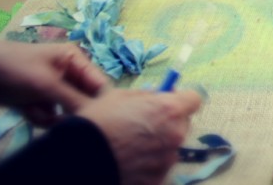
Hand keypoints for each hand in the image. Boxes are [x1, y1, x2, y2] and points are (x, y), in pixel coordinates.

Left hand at [0, 41, 108, 125]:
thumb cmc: (14, 68)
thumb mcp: (46, 83)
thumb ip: (74, 99)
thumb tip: (98, 116)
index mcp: (75, 60)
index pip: (98, 82)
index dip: (100, 100)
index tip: (98, 119)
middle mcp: (67, 74)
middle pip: (82, 99)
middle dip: (72, 111)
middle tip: (62, 118)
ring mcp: (51, 88)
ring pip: (65, 111)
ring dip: (53, 116)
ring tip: (37, 111)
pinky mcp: (37, 101)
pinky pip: (49, 116)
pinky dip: (40, 117)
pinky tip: (27, 111)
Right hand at [79, 88, 202, 184]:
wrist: (78, 159)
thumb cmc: (98, 121)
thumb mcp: (121, 96)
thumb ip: (147, 97)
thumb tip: (160, 95)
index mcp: (170, 110)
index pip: (194, 99)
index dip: (182, 100)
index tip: (168, 102)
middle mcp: (175, 135)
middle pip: (183, 124)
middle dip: (169, 123)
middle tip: (145, 125)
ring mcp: (167, 160)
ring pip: (171, 147)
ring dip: (159, 145)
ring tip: (132, 147)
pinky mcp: (156, 179)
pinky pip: (158, 168)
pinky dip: (149, 165)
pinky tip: (129, 163)